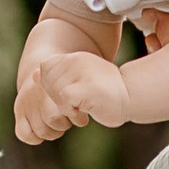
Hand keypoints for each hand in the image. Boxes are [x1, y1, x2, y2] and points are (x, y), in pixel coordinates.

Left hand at [14, 50, 131, 144]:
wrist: (134, 96)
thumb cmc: (106, 92)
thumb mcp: (80, 80)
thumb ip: (59, 75)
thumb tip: (33, 73)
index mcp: (75, 57)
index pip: (45, 67)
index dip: (51, 84)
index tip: (69, 94)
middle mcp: (77, 60)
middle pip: (47, 80)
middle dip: (56, 97)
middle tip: (76, 103)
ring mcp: (82, 72)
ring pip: (54, 91)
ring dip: (65, 106)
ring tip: (81, 107)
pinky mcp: (86, 87)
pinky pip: (63, 100)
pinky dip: (70, 110)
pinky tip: (84, 111)